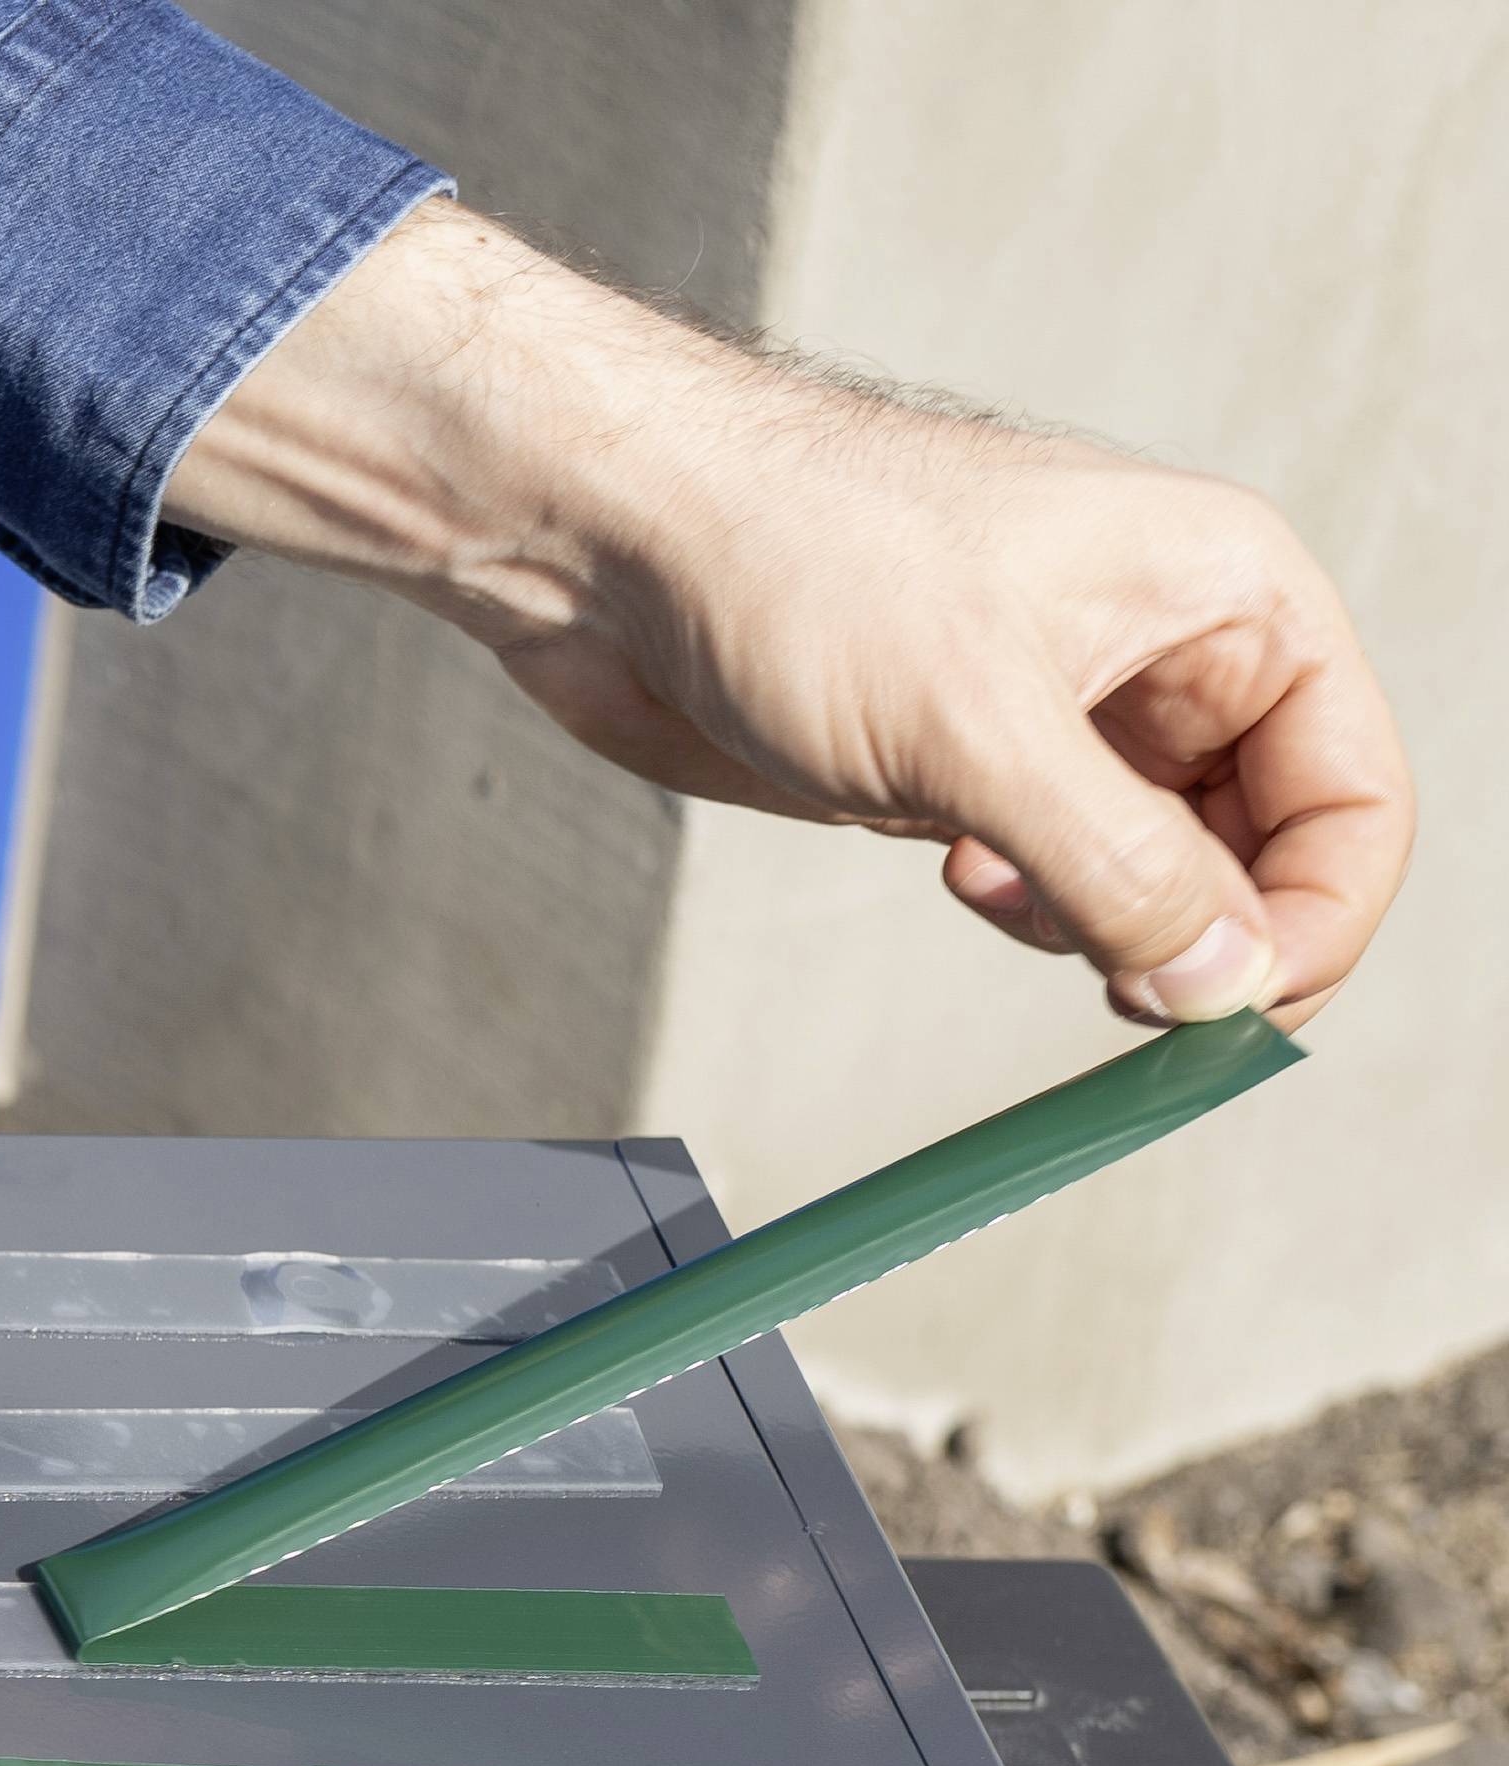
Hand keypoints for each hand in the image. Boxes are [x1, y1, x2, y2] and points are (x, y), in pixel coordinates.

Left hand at [172, 202, 1410, 1029]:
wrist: (621, 541)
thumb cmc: (799, 563)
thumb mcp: (979, 730)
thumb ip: (1118, 868)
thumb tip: (1225, 982)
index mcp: (1230, 596)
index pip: (1355, 792)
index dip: (1318, 917)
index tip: (1233, 1013)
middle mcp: (1174, 649)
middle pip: (1272, 844)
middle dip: (1211, 939)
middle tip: (1125, 1005)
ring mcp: (1073, 709)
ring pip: (1163, 872)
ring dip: (1111, 930)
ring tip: (1002, 897)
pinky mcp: (978, 759)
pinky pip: (1061, 872)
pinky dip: (1034, 911)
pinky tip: (961, 877)